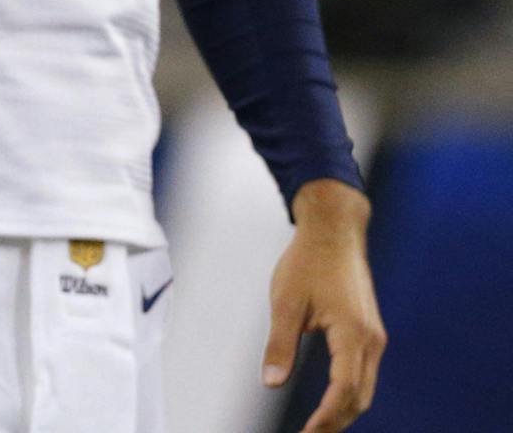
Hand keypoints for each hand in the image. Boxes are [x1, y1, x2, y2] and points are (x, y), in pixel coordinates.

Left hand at [263, 179, 385, 432]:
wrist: (334, 232)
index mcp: (352, 334)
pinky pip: (363, 372)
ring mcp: (374, 336)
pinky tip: (331, 400)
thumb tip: (272, 383)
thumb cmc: (308, 261)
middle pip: (360, 396)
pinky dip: (349, 392)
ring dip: (344, 409)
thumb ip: (280, 345)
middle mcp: (371, 340)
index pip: (344, 390)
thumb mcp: (285, 302)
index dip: (327, 418)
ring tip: (318, 426)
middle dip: (336, 421)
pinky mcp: (369, 331)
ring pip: (365, 387)